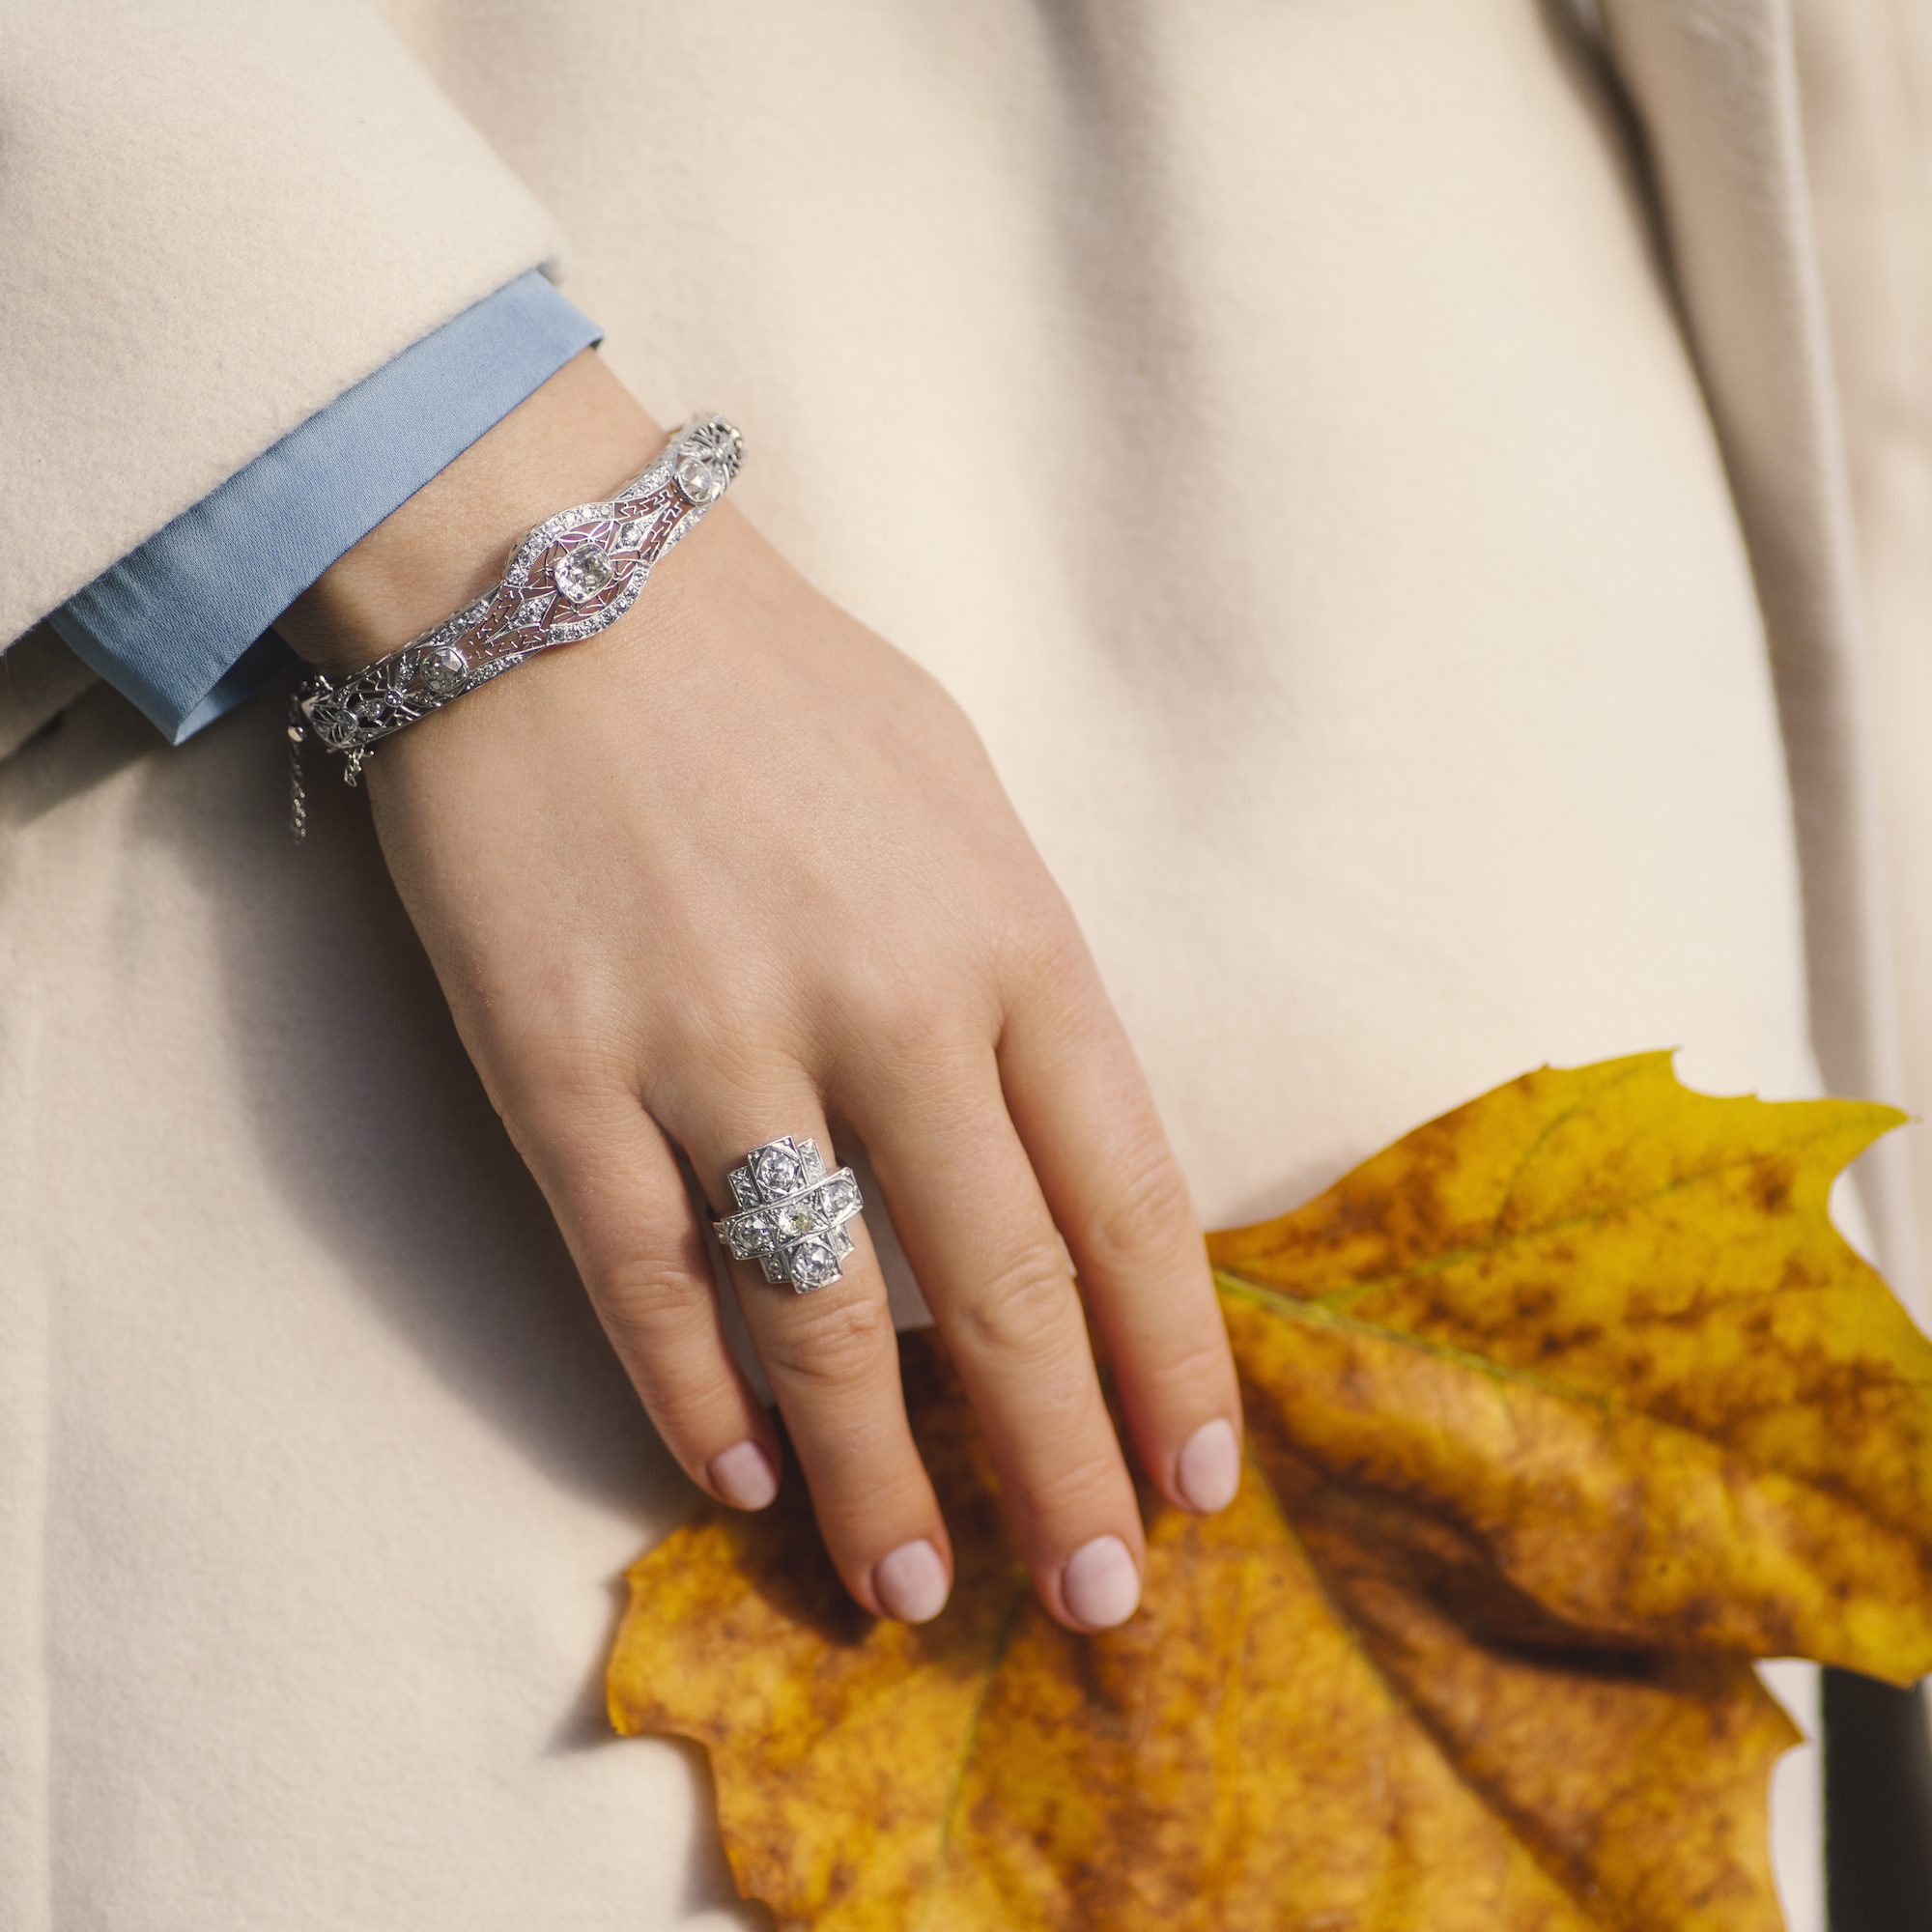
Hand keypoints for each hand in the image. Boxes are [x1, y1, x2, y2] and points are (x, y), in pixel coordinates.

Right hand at [283, 353, 1241, 1629]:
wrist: (562, 581)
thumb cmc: (785, 690)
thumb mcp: (963, 799)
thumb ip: (1021, 975)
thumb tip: (1051, 1154)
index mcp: (1010, 937)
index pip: (1128, 1199)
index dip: (1171, 1358)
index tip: (1197, 1476)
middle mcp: (884, 1007)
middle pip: (1001, 1294)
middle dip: (1061, 1467)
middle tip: (1098, 1603)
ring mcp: (715, 1045)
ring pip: (819, 1320)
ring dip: (873, 1474)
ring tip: (911, 1585)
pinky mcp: (561, 1069)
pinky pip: (638, 1275)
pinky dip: (686, 1394)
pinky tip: (734, 1476)